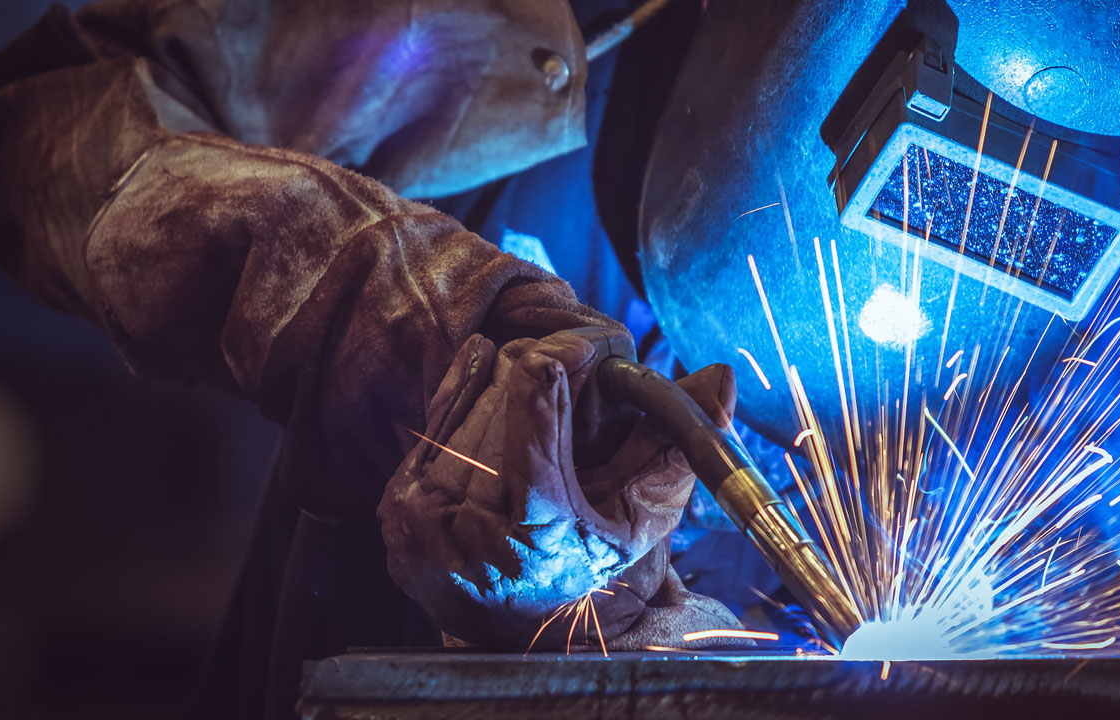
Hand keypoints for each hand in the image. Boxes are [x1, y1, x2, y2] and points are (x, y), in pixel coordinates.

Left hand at [378, 327, 740, 647]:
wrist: (517, 623)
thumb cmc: (591, 563)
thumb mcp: (641, 515)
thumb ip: (674, 442)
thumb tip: (722, 376)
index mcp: (536, 536)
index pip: (536, 430)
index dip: (558, 376)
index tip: (575, 347)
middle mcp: (471, 535)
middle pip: (502, 402)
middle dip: (541, 372)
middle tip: (569, 364)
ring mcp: (425, 523)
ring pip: (468, 405)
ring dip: (506, 384)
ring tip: (538, 391)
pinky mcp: (397, 509)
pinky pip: (434, 419)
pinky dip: (465, 392)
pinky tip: (488, 375)